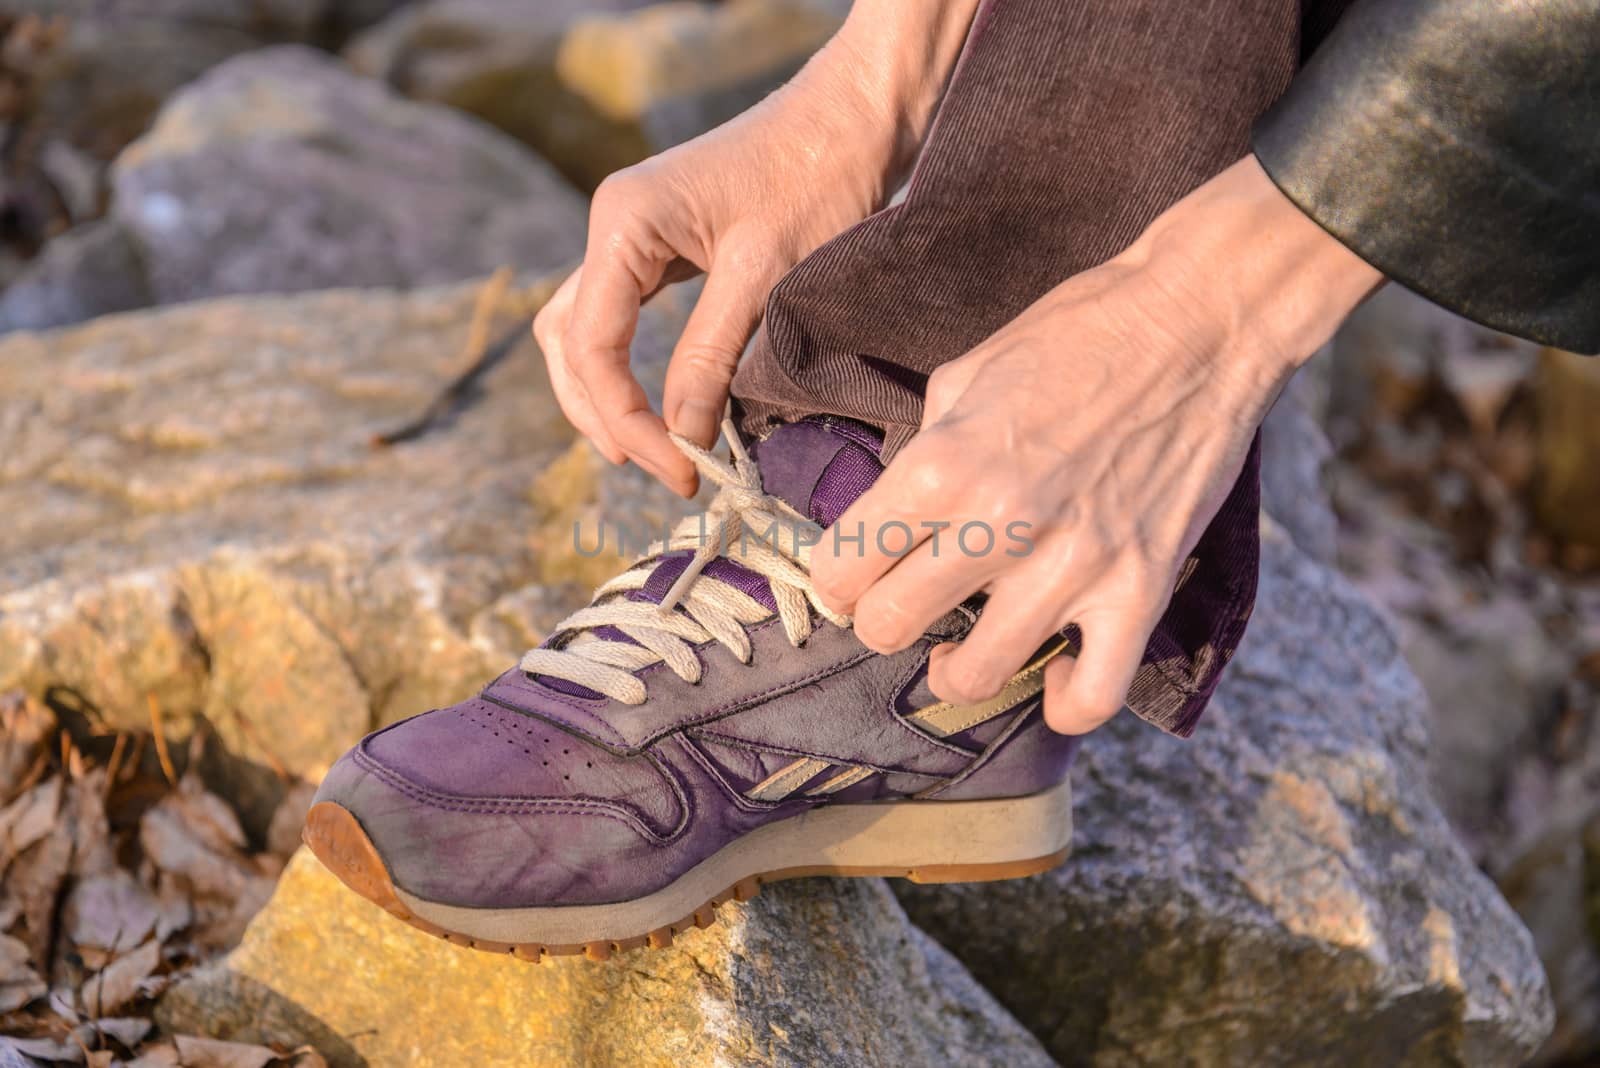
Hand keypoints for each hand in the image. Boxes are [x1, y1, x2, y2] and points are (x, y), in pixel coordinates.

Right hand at [535, 1, 979, 495]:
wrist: (857, 113)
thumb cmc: (819, 177)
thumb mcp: (766, 277)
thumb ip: (711, 358)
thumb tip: (682, 438)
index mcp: (624, 223)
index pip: (593, 346)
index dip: (627, 420)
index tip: (678, 470)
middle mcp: (613, 225)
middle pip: (570, 343)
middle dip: (607, 415)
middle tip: (666, 471)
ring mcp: (633, 234)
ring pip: (585, 332)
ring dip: (606, 397)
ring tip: (653, 452)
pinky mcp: (662, 244)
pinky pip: (621, 317)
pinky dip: (630, 367)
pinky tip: (661, 406)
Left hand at [810, 157, 1382, 734]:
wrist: (1201, 320)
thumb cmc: (1077, 332)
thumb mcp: (964, 373)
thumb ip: (923, 450)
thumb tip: (894, 509)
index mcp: (940, 465)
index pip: (841, 568)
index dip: (837, 574)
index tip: (854, 570)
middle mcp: (997, 524)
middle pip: (888, 628)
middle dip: (883, 620)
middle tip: (903, 602)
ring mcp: (1073, 567)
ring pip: (977, 676)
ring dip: (957, 668)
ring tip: (962, 650)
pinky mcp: (1139, 590)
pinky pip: (1093, 695)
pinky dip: (1066, 703)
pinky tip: (1053, 677)